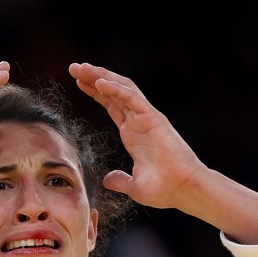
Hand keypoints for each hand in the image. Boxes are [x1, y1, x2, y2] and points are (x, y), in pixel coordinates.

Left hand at [68, 62, 204, 210]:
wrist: (183, 189)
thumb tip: (107, 180)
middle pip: (114, 91)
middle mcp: (139, 121)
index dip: (96, 92)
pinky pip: (132, 98)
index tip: (79, 82)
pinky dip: (116, 88)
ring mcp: (146, 117)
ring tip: (82, 68)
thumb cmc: (164, 188)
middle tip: (74, 67)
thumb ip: (119, 181)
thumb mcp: (134, 186)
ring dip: (101, 76)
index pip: (112, 105)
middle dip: (93, 78)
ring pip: (122, 88)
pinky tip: (99, 82)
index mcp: (133, 133)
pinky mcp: (153, 118)